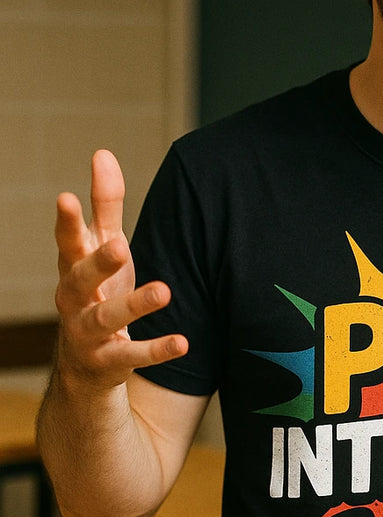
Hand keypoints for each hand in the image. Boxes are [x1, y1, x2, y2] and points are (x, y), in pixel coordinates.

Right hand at [54, 150, 187, 391]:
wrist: (87, 363)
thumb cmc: (99, 289)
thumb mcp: (103, 246)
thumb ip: (105, 205)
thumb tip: (102, 153)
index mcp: (74, 268)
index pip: (68, 242)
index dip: (67, 222)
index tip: (67, 197)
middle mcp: (74, 299)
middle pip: (78, 280)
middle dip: (97, 262)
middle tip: (120, 246)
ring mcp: (87, 333)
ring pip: (105, 319)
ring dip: (133, 304)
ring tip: (164, 291)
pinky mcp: (107, 362)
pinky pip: (131, 355)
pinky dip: (156, 349)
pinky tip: (183, 342)